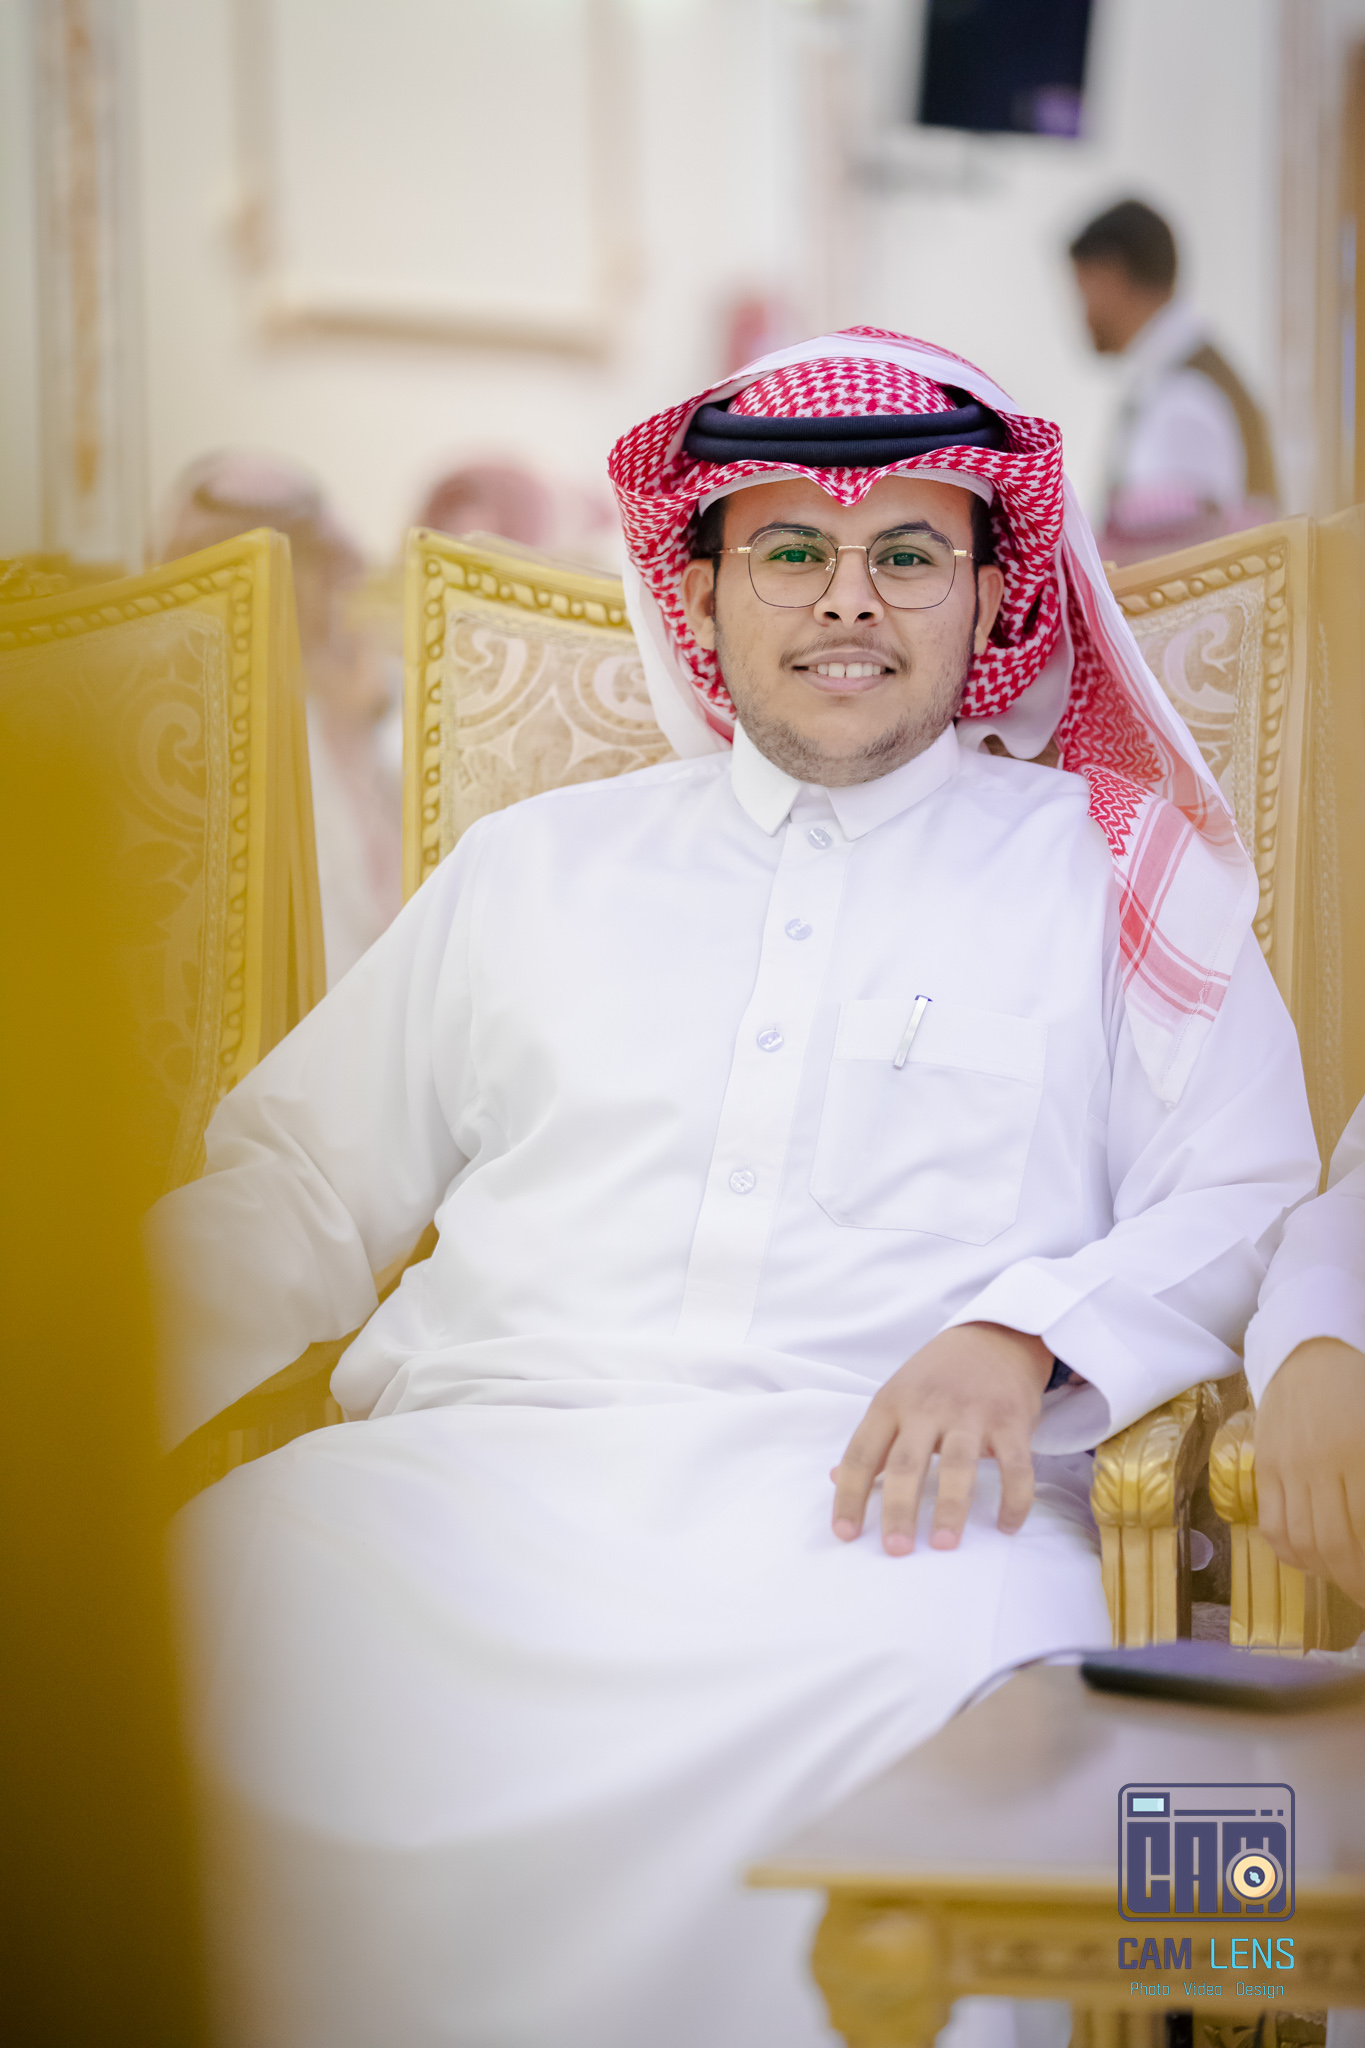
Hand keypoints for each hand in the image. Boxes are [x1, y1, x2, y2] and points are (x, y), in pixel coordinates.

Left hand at [830, 1323, 1052, 1556]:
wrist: (994, 1337)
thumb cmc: (936, 1376)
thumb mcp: (896, 1397)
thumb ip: (872, 1441)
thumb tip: (834, 1479)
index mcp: (890, 1404)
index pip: (861, 1453)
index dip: (849, 1495)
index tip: (845, 1534)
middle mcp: (927, 1408)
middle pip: (906, 1463)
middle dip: (898, 1508)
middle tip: (895, 1549)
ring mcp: (971, 1413)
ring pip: (958, 1465)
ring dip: (952, 1508)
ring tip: (944, 1544)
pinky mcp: (1010, 1420)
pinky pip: (1015, 1466)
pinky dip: (1014, 1498)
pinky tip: (1007, 1526)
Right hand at [1254, 1338, 1364, 1600]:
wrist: (1311, 1352)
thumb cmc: (1360, 1393)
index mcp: (1359, 1454)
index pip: (1364, 1532)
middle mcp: (1321, 1464)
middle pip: (1335, 1545)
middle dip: (1354, 1581)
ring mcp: (1287, 1466)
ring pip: (1301, 1541)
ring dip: (1325, 1573)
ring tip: (1343, 1580)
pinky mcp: (1264, 1466)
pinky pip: (1272, 1524)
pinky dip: (1290, 1553)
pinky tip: (1309, 1559)